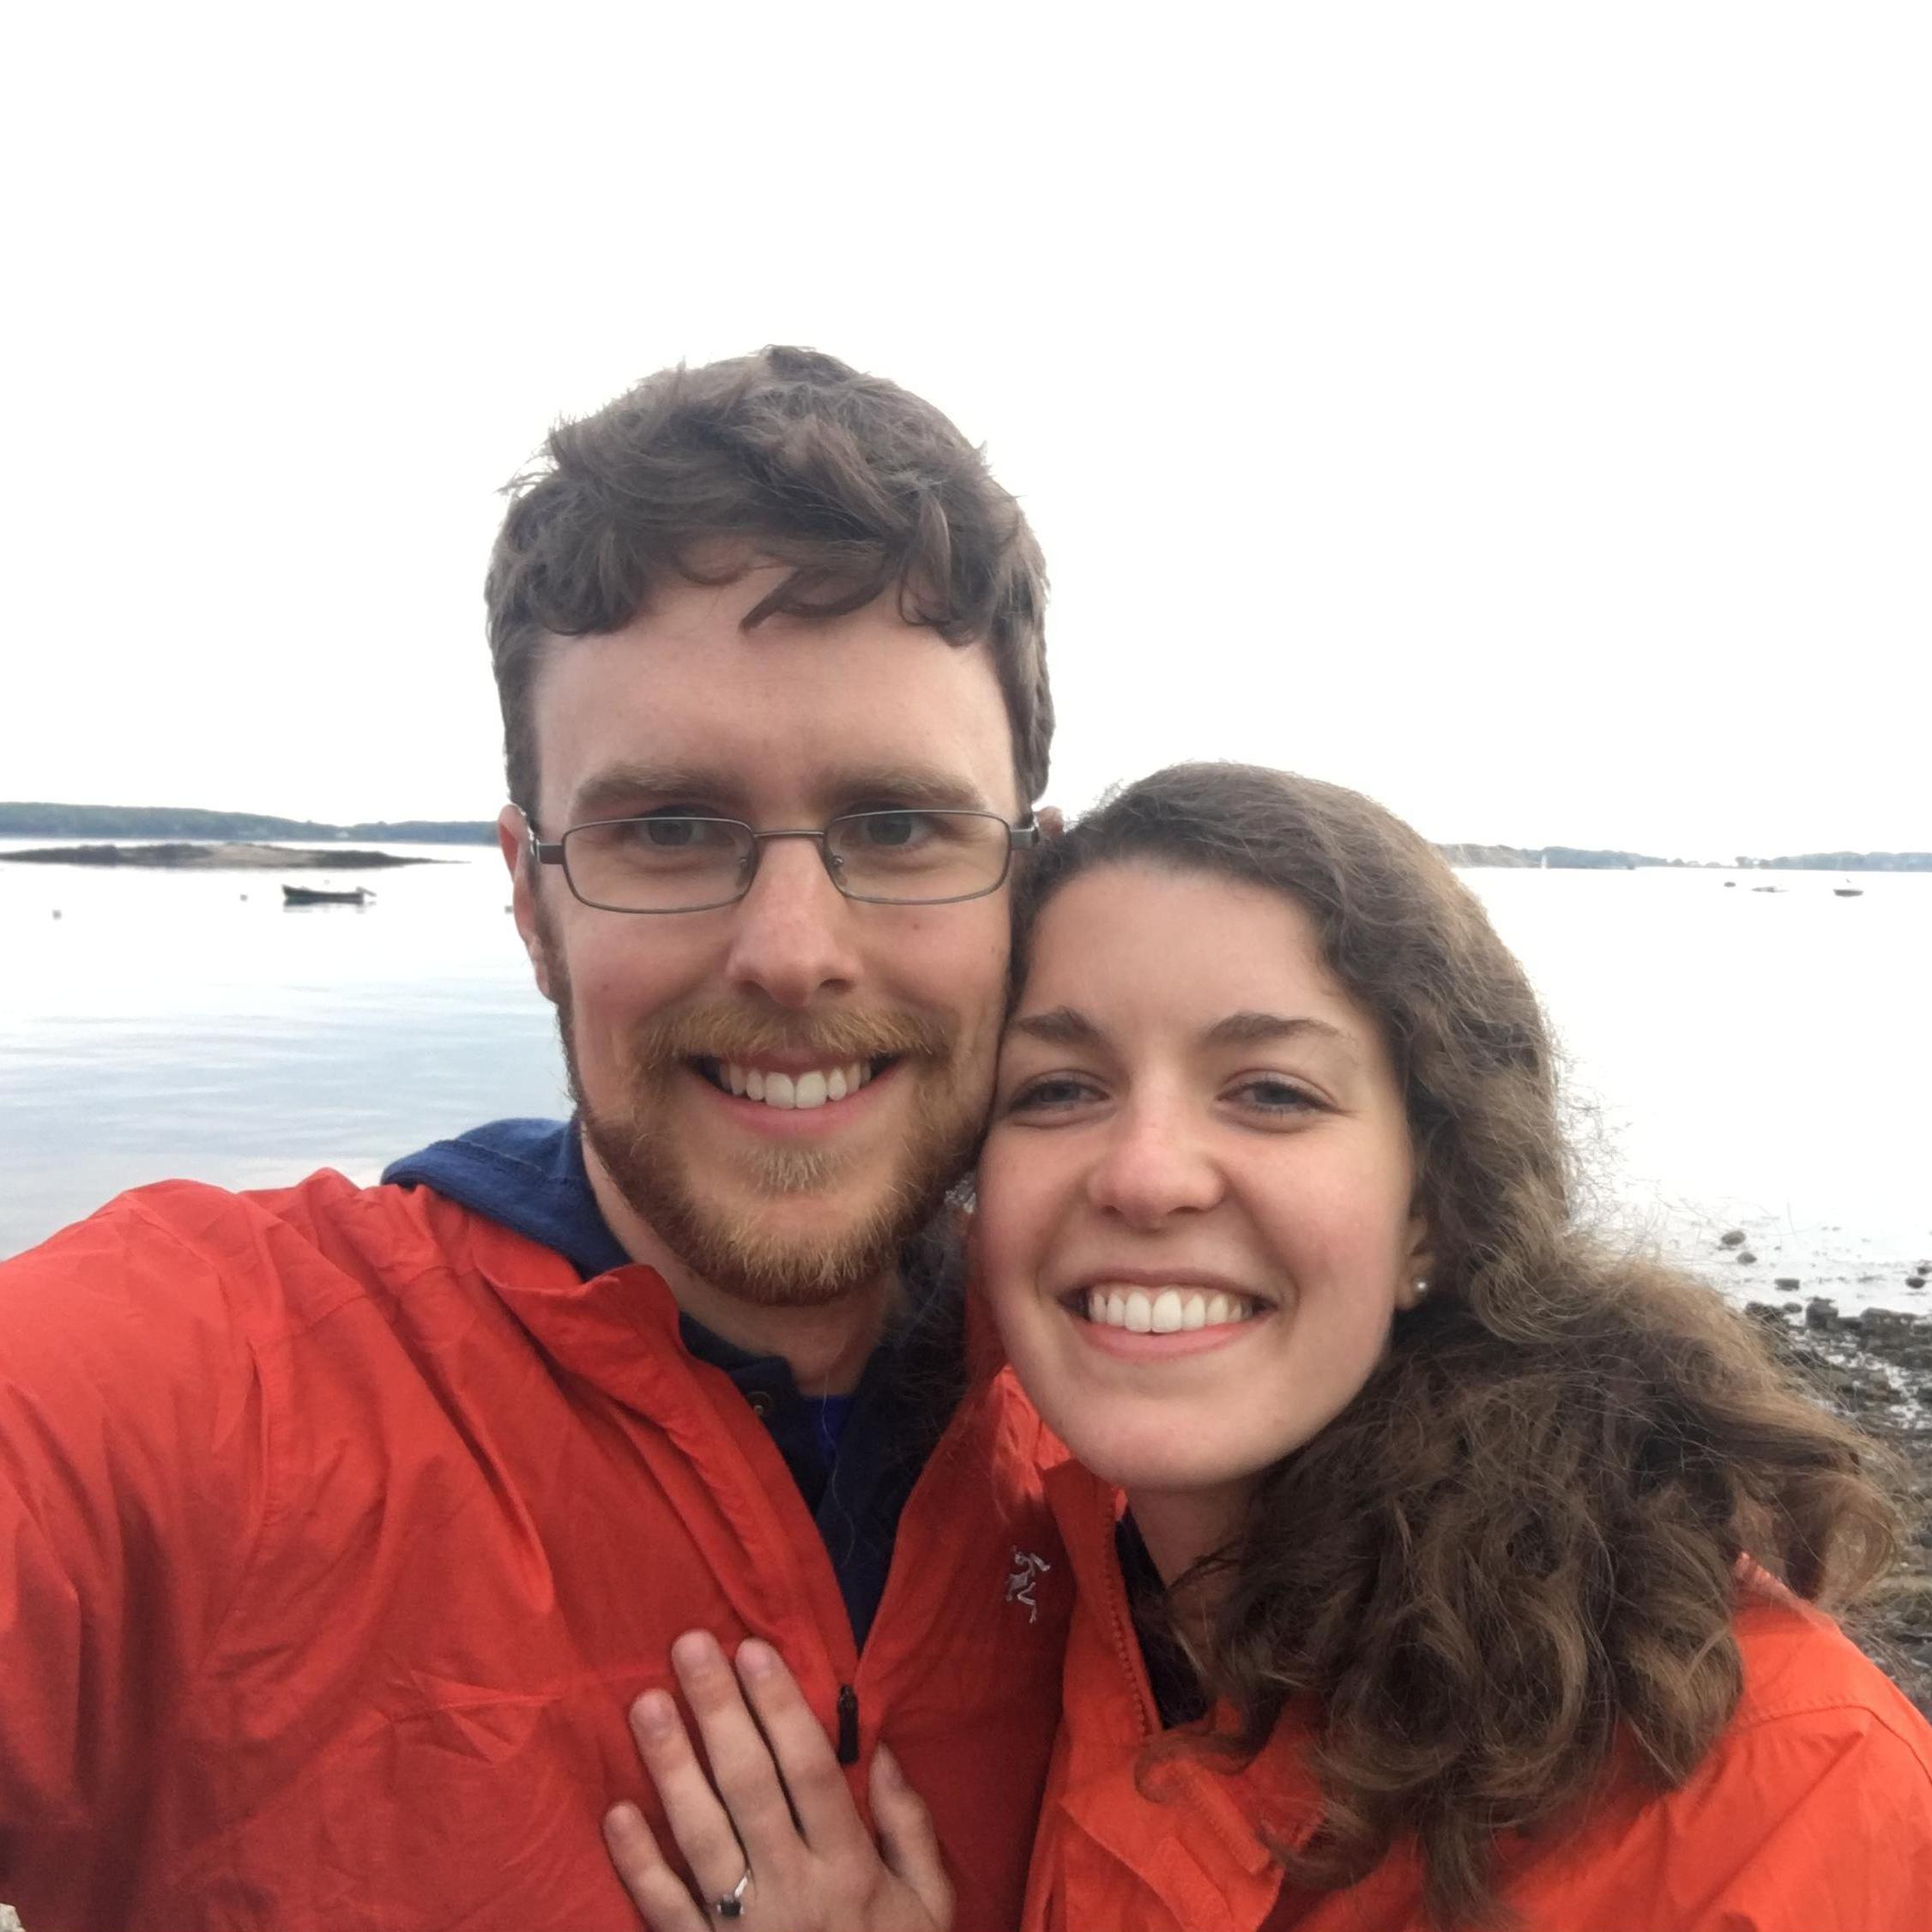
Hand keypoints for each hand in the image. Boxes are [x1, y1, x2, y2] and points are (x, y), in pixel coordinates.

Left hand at [604, 1630, 953, 1931]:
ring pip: (701, 1838)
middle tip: (689, 1646)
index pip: (811, 1773)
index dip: (782, 1709)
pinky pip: (666, 1913)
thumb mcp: (930, 1909)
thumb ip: (910, 1831)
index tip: (755, 1650)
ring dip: (671, 1769)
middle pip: (750, 1788)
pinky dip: (638, 1866)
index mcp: (850, 1871)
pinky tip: (616, 1813)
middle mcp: (794, 1892)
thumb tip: (883, 1754)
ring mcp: (743, 1931)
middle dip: (719, 1712)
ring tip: (645, 1704)